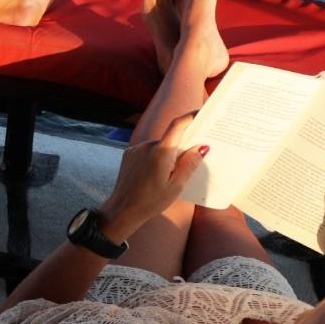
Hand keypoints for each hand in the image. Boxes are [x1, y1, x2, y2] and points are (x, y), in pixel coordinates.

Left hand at [98, 112, 209, 242]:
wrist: (122, 210)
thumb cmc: (151, 202)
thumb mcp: (176, 186)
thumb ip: (189, 164)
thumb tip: (202, 147)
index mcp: (161, 152)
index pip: (178, 125)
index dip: (191, 117)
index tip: (201, 113)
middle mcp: (147, 146)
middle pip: (170, 138)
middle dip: (181, 145)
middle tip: (191, 157)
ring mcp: (136, 149)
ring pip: (159, 145)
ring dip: (167, 154)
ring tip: (170, 174)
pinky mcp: (129, 154)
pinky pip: (147, 150)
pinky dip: (155, 157)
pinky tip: (156, 174)